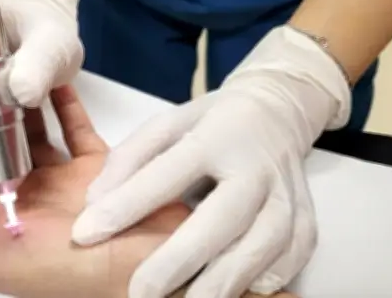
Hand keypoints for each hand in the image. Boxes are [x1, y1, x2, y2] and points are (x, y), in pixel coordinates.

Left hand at [0, 86, 297, 297]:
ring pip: (38, 132)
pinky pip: (77, 127)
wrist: (159, 273)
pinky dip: (65, 102)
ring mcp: (68, 180)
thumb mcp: (2, 267)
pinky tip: (50, 73)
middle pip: (3, 147)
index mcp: (4, 222)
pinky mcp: (103, 165)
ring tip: (6, 62)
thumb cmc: (76, 276)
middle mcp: (32, 198)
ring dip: (23, 103)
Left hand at [73, 26, 351, 297]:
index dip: (125, 205)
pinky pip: (292, 257)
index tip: (85, 232)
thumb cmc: (213, 124)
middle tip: (139, 293)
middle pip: (221, 220)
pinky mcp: (306, 219)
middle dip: (178, 261)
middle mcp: (255, 167)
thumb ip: (129, 159)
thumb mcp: (167, 124)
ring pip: (261, 246)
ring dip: (223, 282)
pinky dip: (265, 278)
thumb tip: (94, 202)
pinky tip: (235, 291)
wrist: (277, 112)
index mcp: (216, 137)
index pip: (166, 173)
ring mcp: (286, 195)